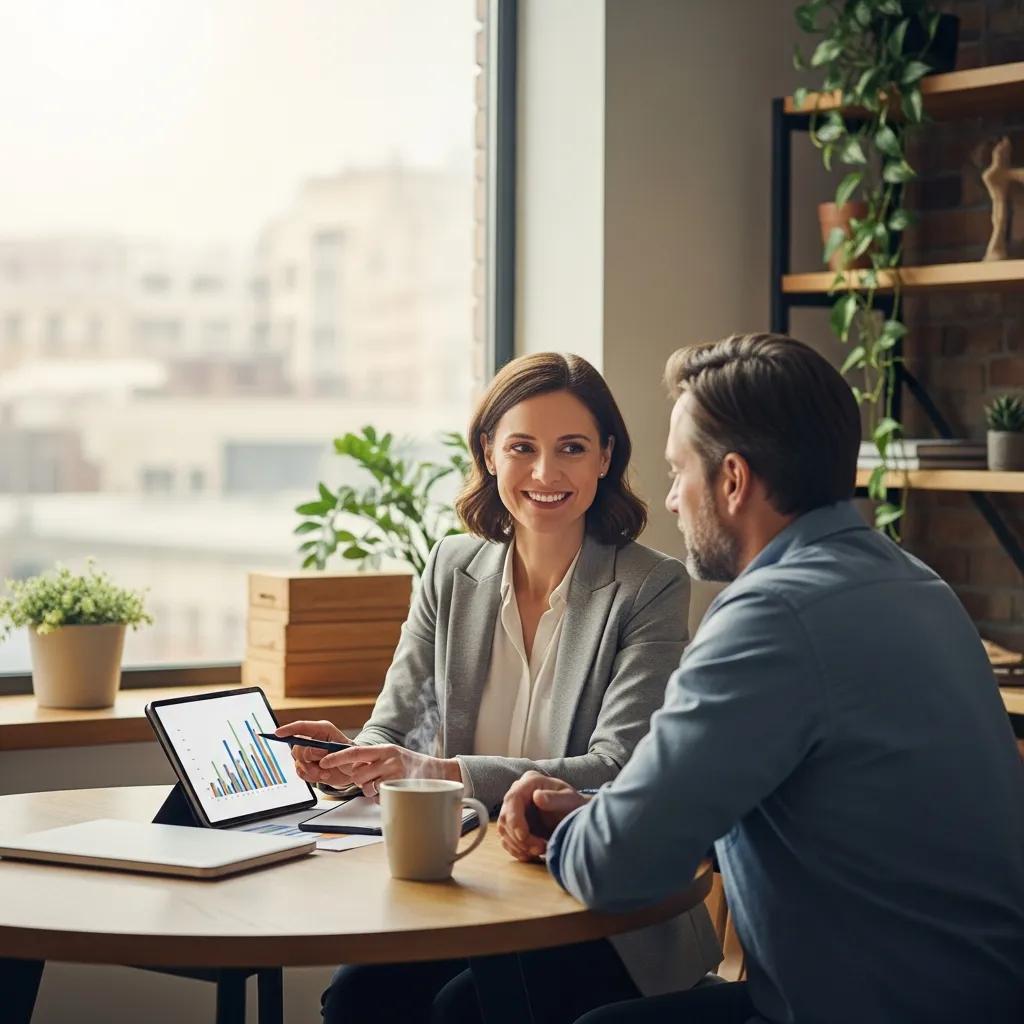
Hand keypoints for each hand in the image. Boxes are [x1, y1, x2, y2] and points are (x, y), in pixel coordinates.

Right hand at [275, 720, 354, 788]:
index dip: (288, 729)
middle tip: (322, 765)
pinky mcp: (307, 766)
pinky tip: (321, 776)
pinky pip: (300, 772)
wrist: (353, 770)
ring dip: (311, 770)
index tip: (278, 733)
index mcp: (322, 730)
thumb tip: (314, 753)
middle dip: (308, 759)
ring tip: (325, 773)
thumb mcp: (345, 750)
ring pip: (298, 761)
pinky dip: (310, 776)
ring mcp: (309, 753)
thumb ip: (330, 749)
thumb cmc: (351, 755)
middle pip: (298, 747)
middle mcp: (313, 740)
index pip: (302, 727)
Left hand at [318, 744, 460, 798]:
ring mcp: (394, 773)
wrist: (439, 772)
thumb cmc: (412, 766)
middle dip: (360, 780)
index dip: (337, 757)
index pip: (355, 751)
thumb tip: (353, 768)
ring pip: (367, 787)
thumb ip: (374, 760)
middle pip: (358, 773)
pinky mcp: (398, 786)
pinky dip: (382, 797)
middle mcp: (388, 758)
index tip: (323, 761)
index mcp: (385, 749)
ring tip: (387, 784)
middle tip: (374, 779)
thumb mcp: (392, 756)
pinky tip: (394, 789)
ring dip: (372, 790)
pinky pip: (379, 796)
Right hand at [497, 772, 589, 861]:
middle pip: (506, 817)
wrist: (573, 815)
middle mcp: (517, 793)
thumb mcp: (569, 799)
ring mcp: (513, 809)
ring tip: (539, 851)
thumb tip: (537, 797)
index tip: (523, 836)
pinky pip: (507, 839)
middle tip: (539, 848)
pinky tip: (531, 854)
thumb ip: (555, 798)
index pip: (513, 799)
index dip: (514, 819)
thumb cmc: (572, 804)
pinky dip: (516, 850)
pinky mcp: (513, 825)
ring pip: (504, 830)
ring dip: (518, 845)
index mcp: (529, 782)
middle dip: (519, 837)